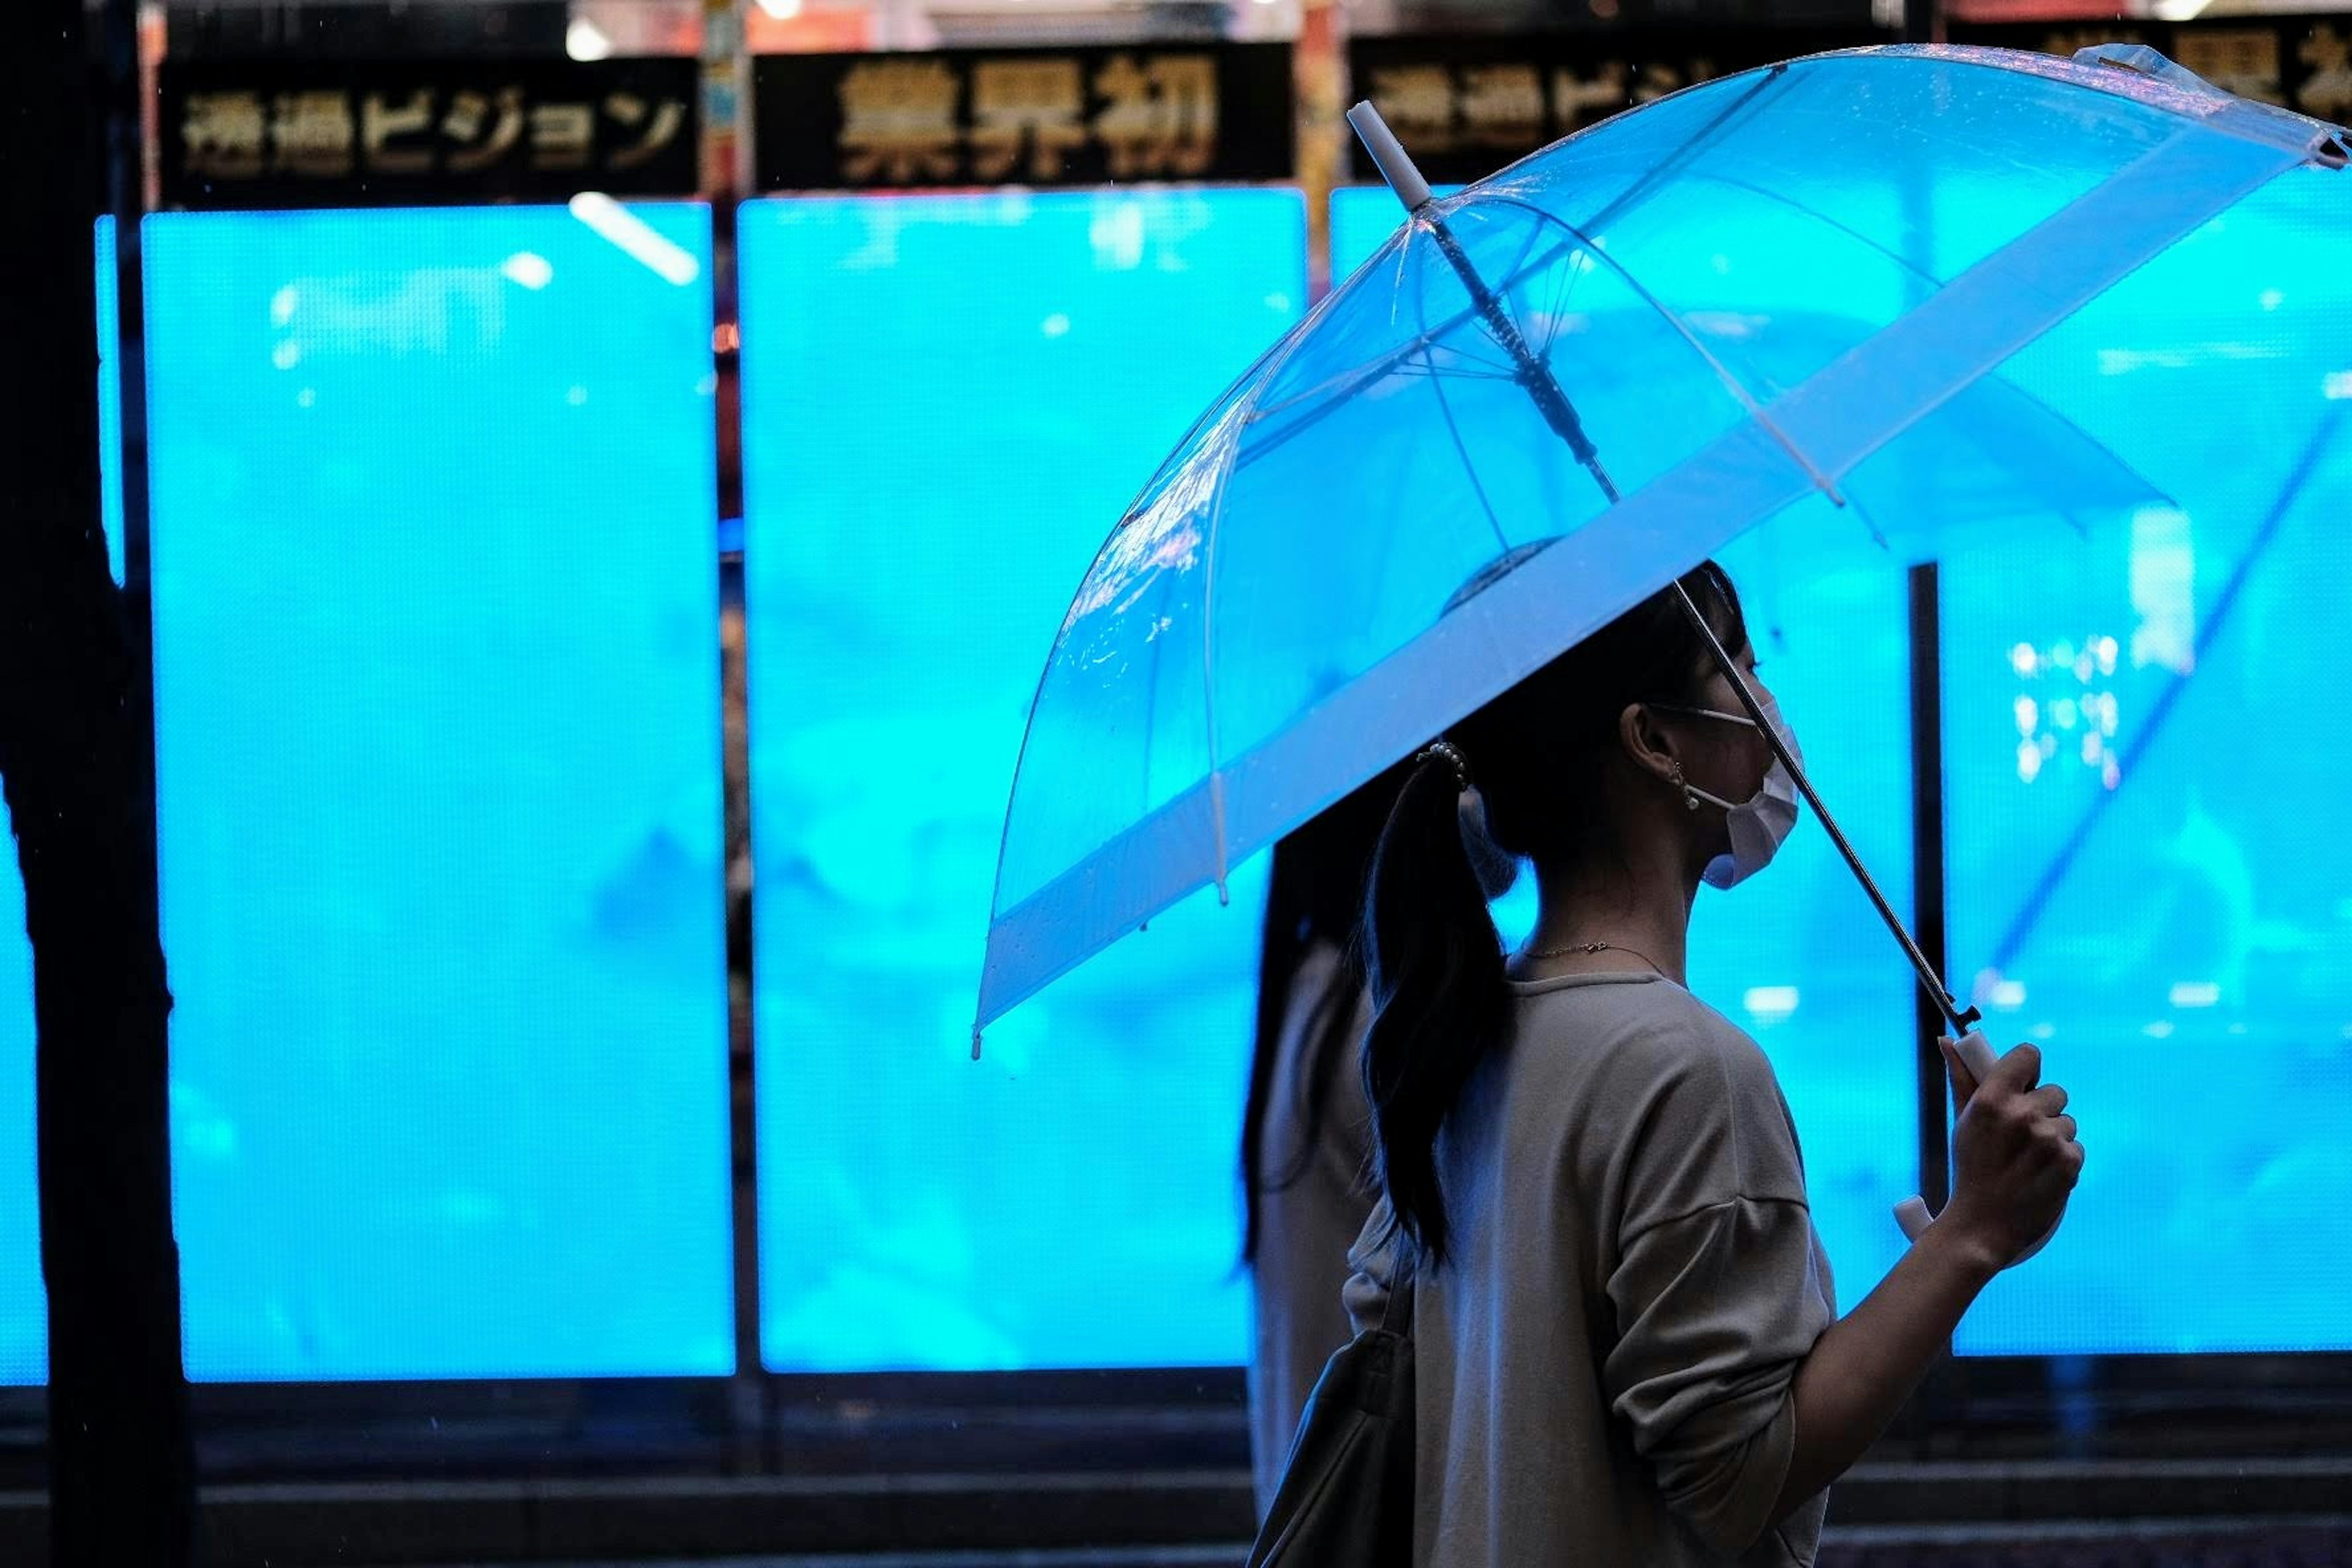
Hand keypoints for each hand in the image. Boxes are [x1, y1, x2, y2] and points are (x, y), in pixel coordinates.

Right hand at [1937, 1041, 2082, 1270]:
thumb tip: (1947, 1040)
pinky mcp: (2070, 1162)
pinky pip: (2077, 1147)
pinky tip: (2043, 1176)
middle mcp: (2022, 1114)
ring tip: (2030, 1162)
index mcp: (1992, 1098)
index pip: (2029, 1055)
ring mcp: (2048, 1139)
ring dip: (2053, 1138)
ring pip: (2067, 1122)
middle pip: (2055, 1091)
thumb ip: (1962, 1078)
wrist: (1982, 1226)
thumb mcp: (1963, 1122)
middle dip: (2042, 1111)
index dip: (2027, 1069)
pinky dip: (2064, 1161)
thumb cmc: (1970, 1169)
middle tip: (2021, 1138)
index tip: (2022, 1085)